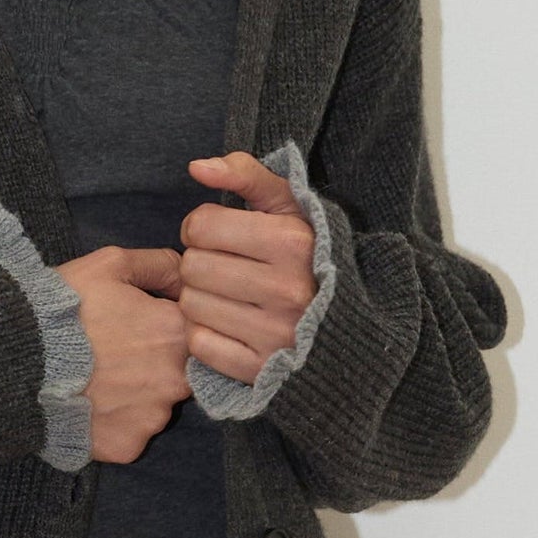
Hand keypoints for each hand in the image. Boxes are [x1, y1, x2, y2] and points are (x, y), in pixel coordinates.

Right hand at [52, 244, 190, 463]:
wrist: (15, 362)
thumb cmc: (63, 307)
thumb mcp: (110, 265)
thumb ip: (161, 265)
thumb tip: (189, 275)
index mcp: (177, 333)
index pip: (199, 332)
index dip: (170, 326)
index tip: (142, 325)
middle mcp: (177, 380)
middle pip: (181, 372)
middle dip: (156, 362)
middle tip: (116, 352)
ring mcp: (153, 418)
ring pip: (157, 405)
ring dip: (137, 394)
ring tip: (97, 379)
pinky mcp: (129, 446)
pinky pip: (132, 434)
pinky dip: (116, 423)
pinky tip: (90, 404)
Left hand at [178, 151, 319, 386]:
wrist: (347, 321)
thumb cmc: (306, 254)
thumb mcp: (288, 205)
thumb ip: (245, 174)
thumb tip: (196, 167)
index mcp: (292, 243)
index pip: (201, 225)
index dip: (202, 226)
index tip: (219, 235)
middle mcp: (286, 290)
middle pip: (191, 266)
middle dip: (200, 262)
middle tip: (223, 267)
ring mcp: (275, 335)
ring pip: (190, 305)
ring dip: (200, 298)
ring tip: (228, 294)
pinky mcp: (261, 370)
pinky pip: (198, 344)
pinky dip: (206, 333)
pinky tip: (230, 324)